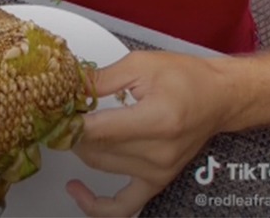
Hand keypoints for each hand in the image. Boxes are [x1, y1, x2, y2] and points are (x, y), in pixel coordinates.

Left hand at [66, 50, 228, 216]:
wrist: (218, 98)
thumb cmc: (185, 77)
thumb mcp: (139, 65)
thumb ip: (100, 79)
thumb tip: (69, 85)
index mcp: (156, 120)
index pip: (99, 130)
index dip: (69, 120)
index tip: (51, 109)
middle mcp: (158, 152)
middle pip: (96, 148)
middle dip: (70, 129)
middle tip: (56, 111)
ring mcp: (158, 171)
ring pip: (100, 166)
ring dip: (79, 148)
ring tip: (68, 127)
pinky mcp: (158, 181)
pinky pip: (124, 206)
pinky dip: (97, 205)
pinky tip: (76, 191)